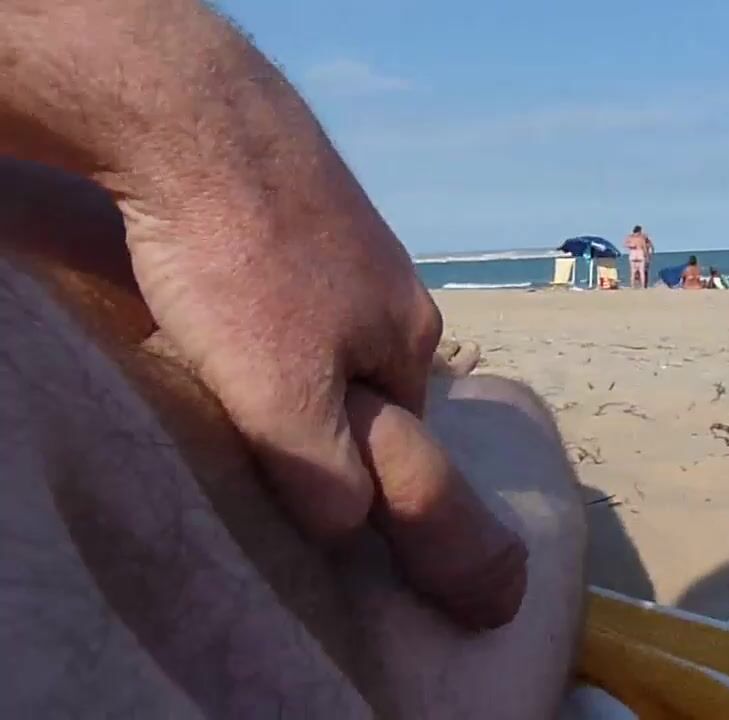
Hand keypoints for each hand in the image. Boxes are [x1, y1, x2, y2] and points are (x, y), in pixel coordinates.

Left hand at [0, 153, 527, 628]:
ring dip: (282, 344)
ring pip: (324, 321)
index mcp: (412, 335)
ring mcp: (355, 235)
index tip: (294, 466)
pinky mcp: (303, 201)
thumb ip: (327, 476)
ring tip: (223, 347)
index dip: (351, 460)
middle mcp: (398, 283)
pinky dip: (257, 295)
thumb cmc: (247, 273)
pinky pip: (290, 275)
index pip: (401, 431)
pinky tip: (216, 291)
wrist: (202, 128)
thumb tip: (350, 530)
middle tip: (249, 408)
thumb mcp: (286, 401)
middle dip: (317, 398)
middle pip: (362, 371)